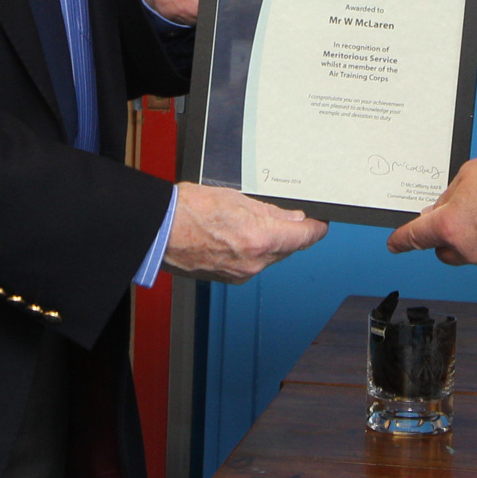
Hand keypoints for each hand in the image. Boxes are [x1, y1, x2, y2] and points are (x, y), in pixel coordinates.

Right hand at [164, 183, 328, 282]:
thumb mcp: (235, 198)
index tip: (320, 222)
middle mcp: (254, 262)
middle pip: (288, 249)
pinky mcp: (227, 278)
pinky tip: (235, 234)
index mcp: (260, 240)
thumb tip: (292, 218)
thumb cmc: (187, 211)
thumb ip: (269, 212)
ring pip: (269, 257)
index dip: (317, 228)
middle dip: (289, 233)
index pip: (305, 237)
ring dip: (268, 242)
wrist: (156, 231)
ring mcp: (240, 274)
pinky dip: (251, 250)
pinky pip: (251, 263)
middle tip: (283, 215)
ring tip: (248, 220)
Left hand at [387, 150, 476, 266]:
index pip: (416, 237)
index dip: (401, 241)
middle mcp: (469, 249)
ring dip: (475, 237)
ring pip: (472, 252)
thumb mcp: (471, 172)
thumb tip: (445, 206)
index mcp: (451, 226)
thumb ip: (452, 193)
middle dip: (446, 236)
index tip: (395, 244)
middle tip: (459, 215)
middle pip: (444, 250)